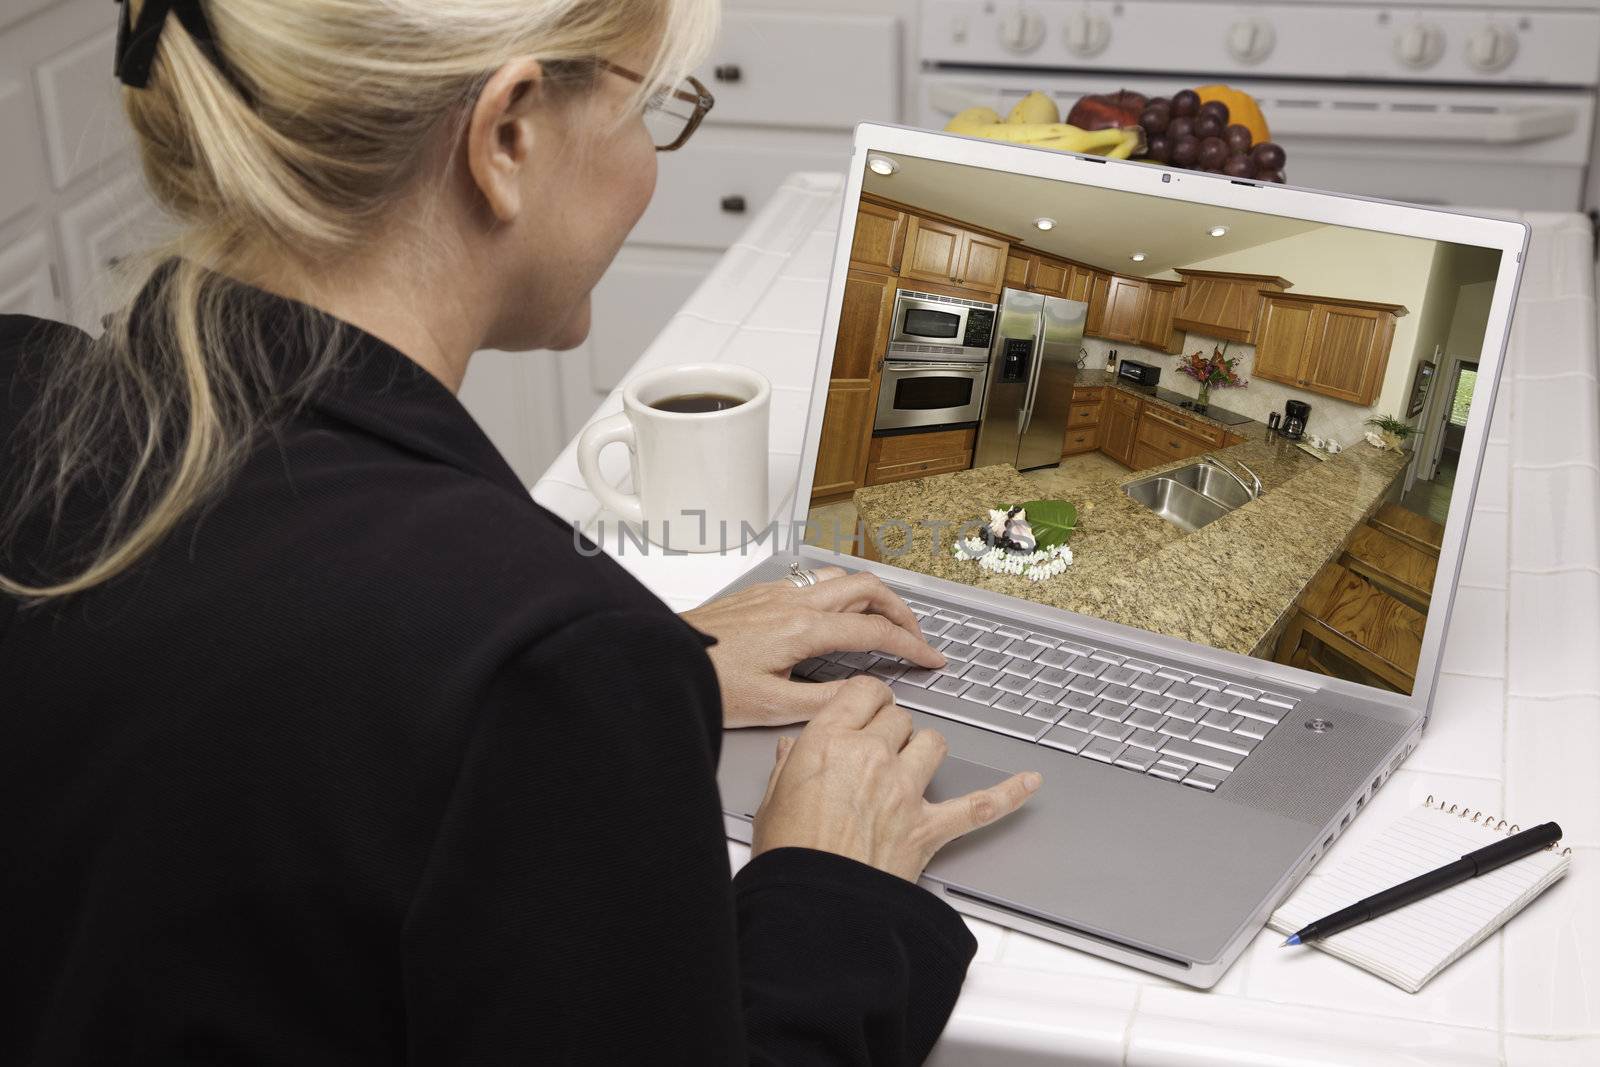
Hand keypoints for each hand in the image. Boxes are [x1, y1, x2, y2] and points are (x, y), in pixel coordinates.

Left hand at [681, 567, 946, 728]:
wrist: (663, 660)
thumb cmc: (708, 683)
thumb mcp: (771, 706)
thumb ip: (826, 702)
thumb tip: (865, 695)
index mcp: (802, 629)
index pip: (875, 630)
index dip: (911, 644)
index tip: (931, 658)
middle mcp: (794, 602)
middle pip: (867, 587)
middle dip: (901, 609)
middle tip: (915, 636)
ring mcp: (777, 593)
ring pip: (842, 577)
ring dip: (872, 595)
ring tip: (883, 621)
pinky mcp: (762, 594)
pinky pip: (816, 582)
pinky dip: (842, 593)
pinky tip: (836, 615)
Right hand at [750, 677, 1041, 881]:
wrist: (813, 905)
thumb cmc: (789, 856)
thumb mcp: (771, 800)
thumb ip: (788, 767)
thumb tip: (794, 752)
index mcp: (829, 741)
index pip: (865, 692)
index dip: (867, 700)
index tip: (865, 708)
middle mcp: (872, 757)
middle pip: (899, 718)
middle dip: (890, 730)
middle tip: (877, 750)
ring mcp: (905, 791)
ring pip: (933, 743)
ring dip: (925, 750)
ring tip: (912, 764)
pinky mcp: (928, 828)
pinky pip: (979, 805)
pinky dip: (1008, 794)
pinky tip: (1027, 783)